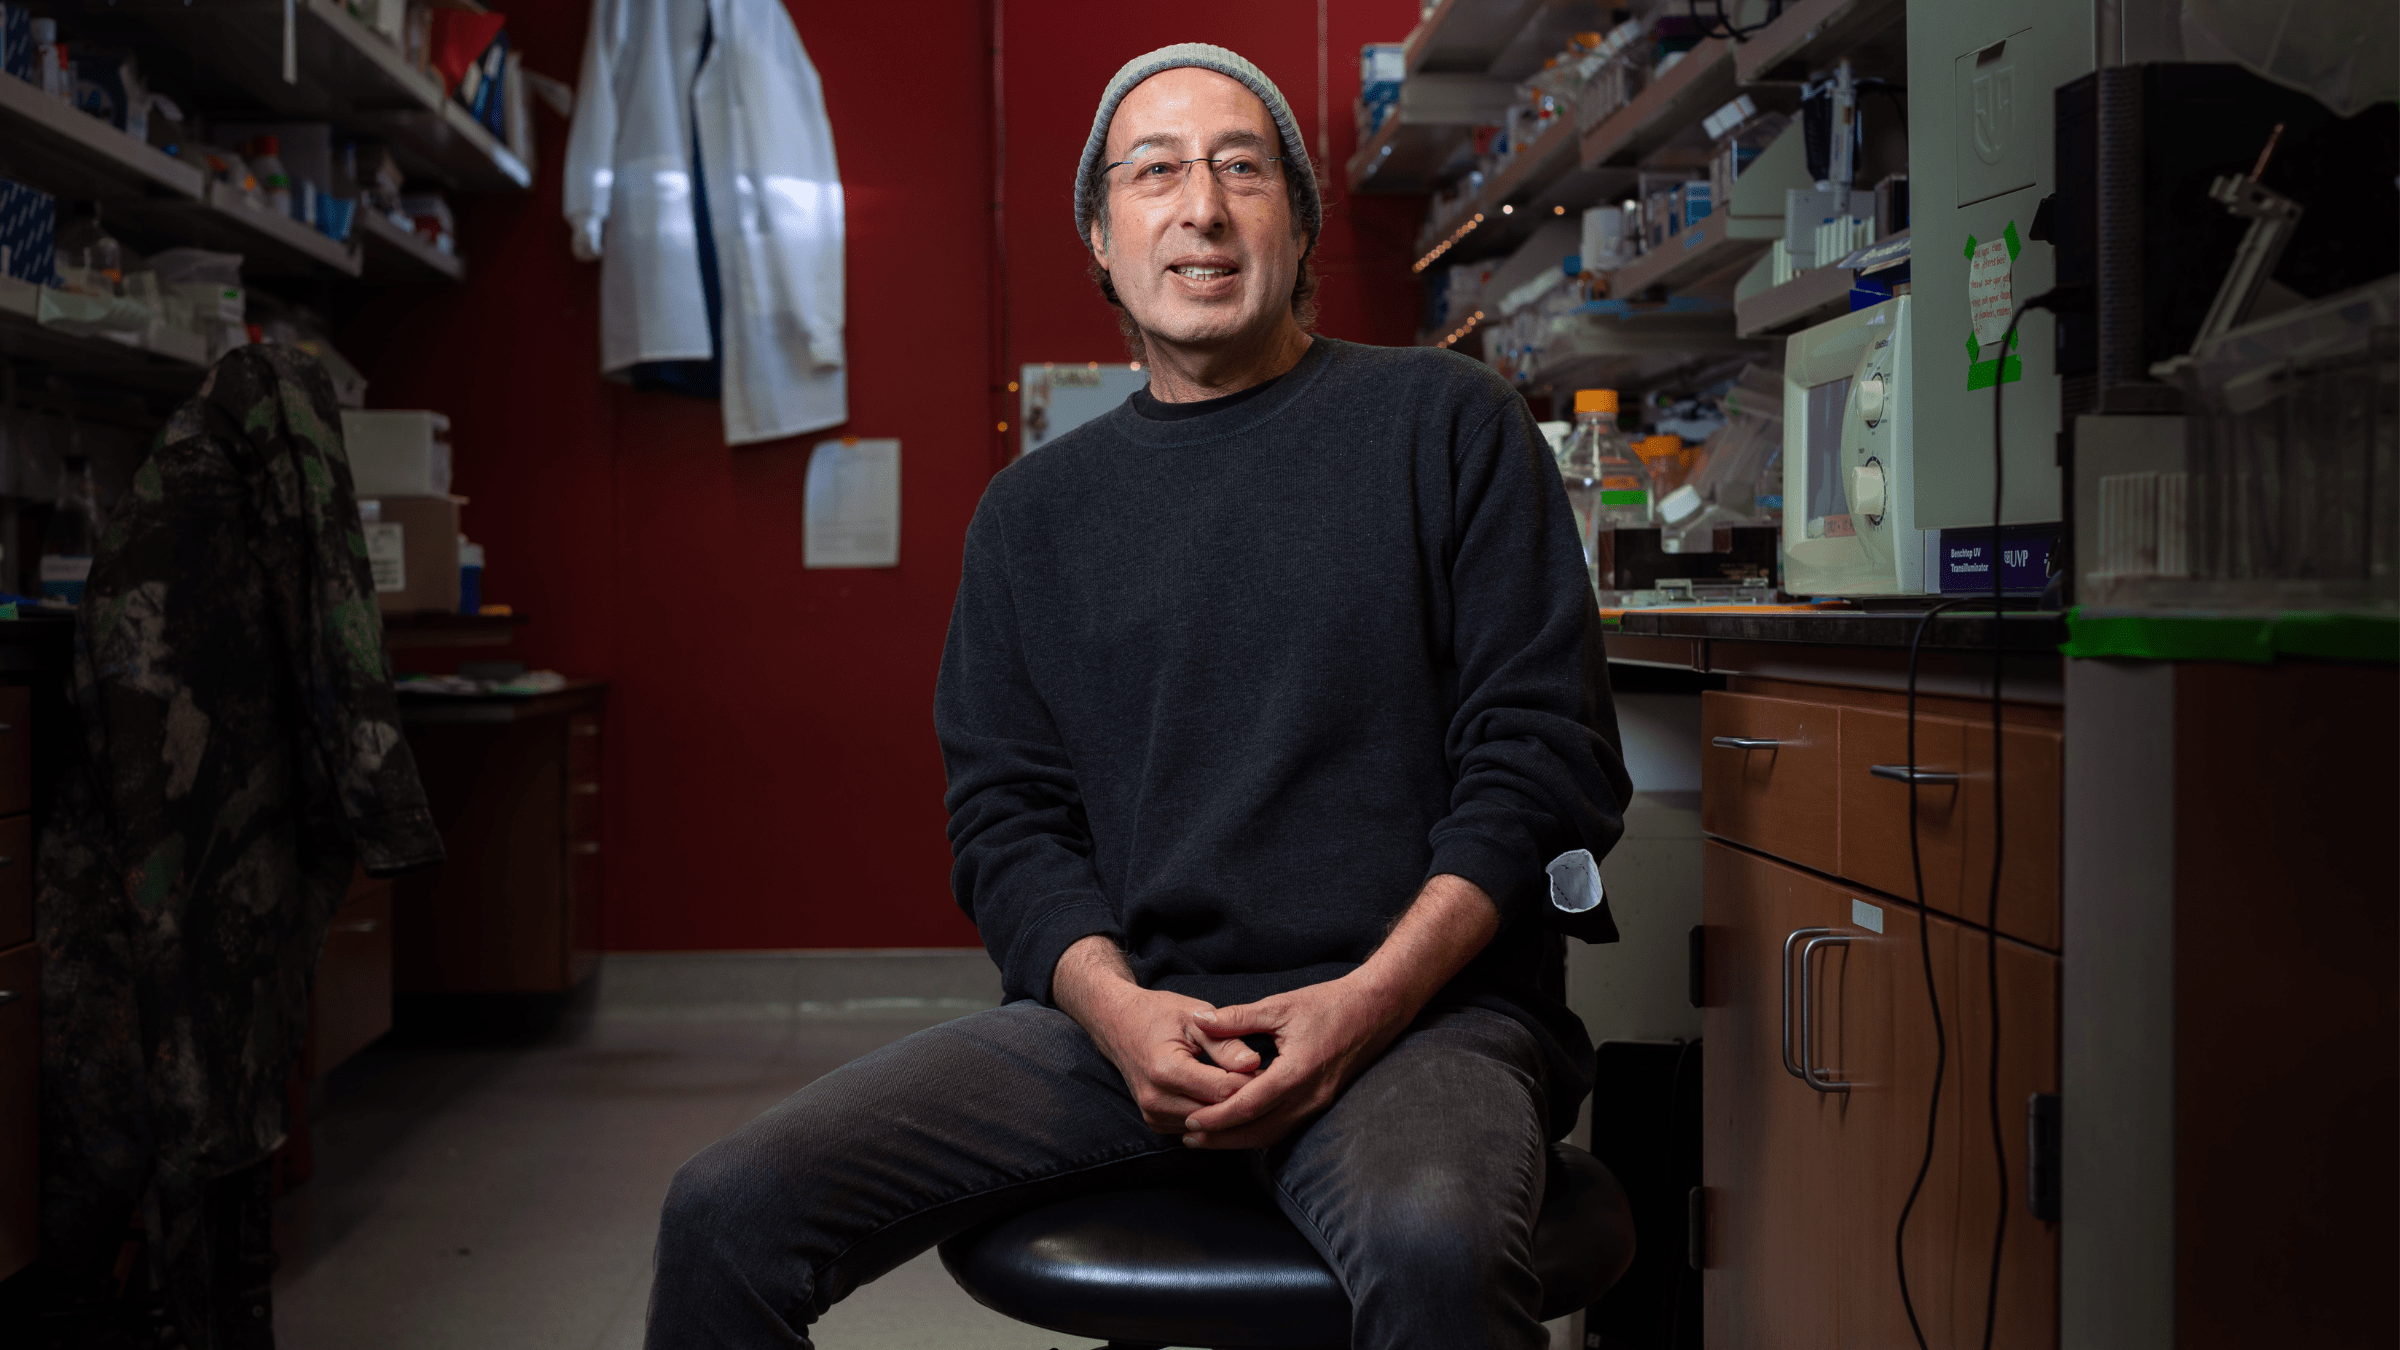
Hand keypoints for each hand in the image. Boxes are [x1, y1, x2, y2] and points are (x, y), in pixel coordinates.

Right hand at [1052, 935, 1264, 1133]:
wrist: (1118, 1024)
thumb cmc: (1159, 1015)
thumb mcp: (1195, 1018)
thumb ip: (1226, 1042)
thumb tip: (1255, 1063)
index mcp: (1166, 1070)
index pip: (1224, 1090)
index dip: (1252, 1081)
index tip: (1270, 1067)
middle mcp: (1156, 1099)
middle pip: (1217, 1112)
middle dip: (1244, 1098)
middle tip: (1267, 1079)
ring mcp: (1153, 1115)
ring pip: (1208, 1125)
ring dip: (1230, 1110)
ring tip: (1248, 1086)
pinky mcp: (1155, 1123)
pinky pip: (1195, 1127)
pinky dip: (1213, 1114)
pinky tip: (1225, 1096)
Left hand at [1176, 971, 1412, 1149]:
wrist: (1375, 1010)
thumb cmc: (1329, 1003)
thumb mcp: (1280, 1006)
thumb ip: (1237, 1017)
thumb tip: (1198, 1018)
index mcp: (1297, 1072)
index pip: (1249, 1106)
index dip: (1217, 1117)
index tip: (1190, 1120)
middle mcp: (1309, 1096)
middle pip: (1259, 1130)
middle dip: (1222, 1138)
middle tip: (1189, 1137)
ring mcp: (1318, 1103)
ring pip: (1272, 1134)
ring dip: (1238, 1140)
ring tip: (1206, 1138)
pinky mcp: (1321, 1103)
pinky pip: (1285, 1127)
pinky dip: (1258, 1132)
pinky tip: (1238, 1129)